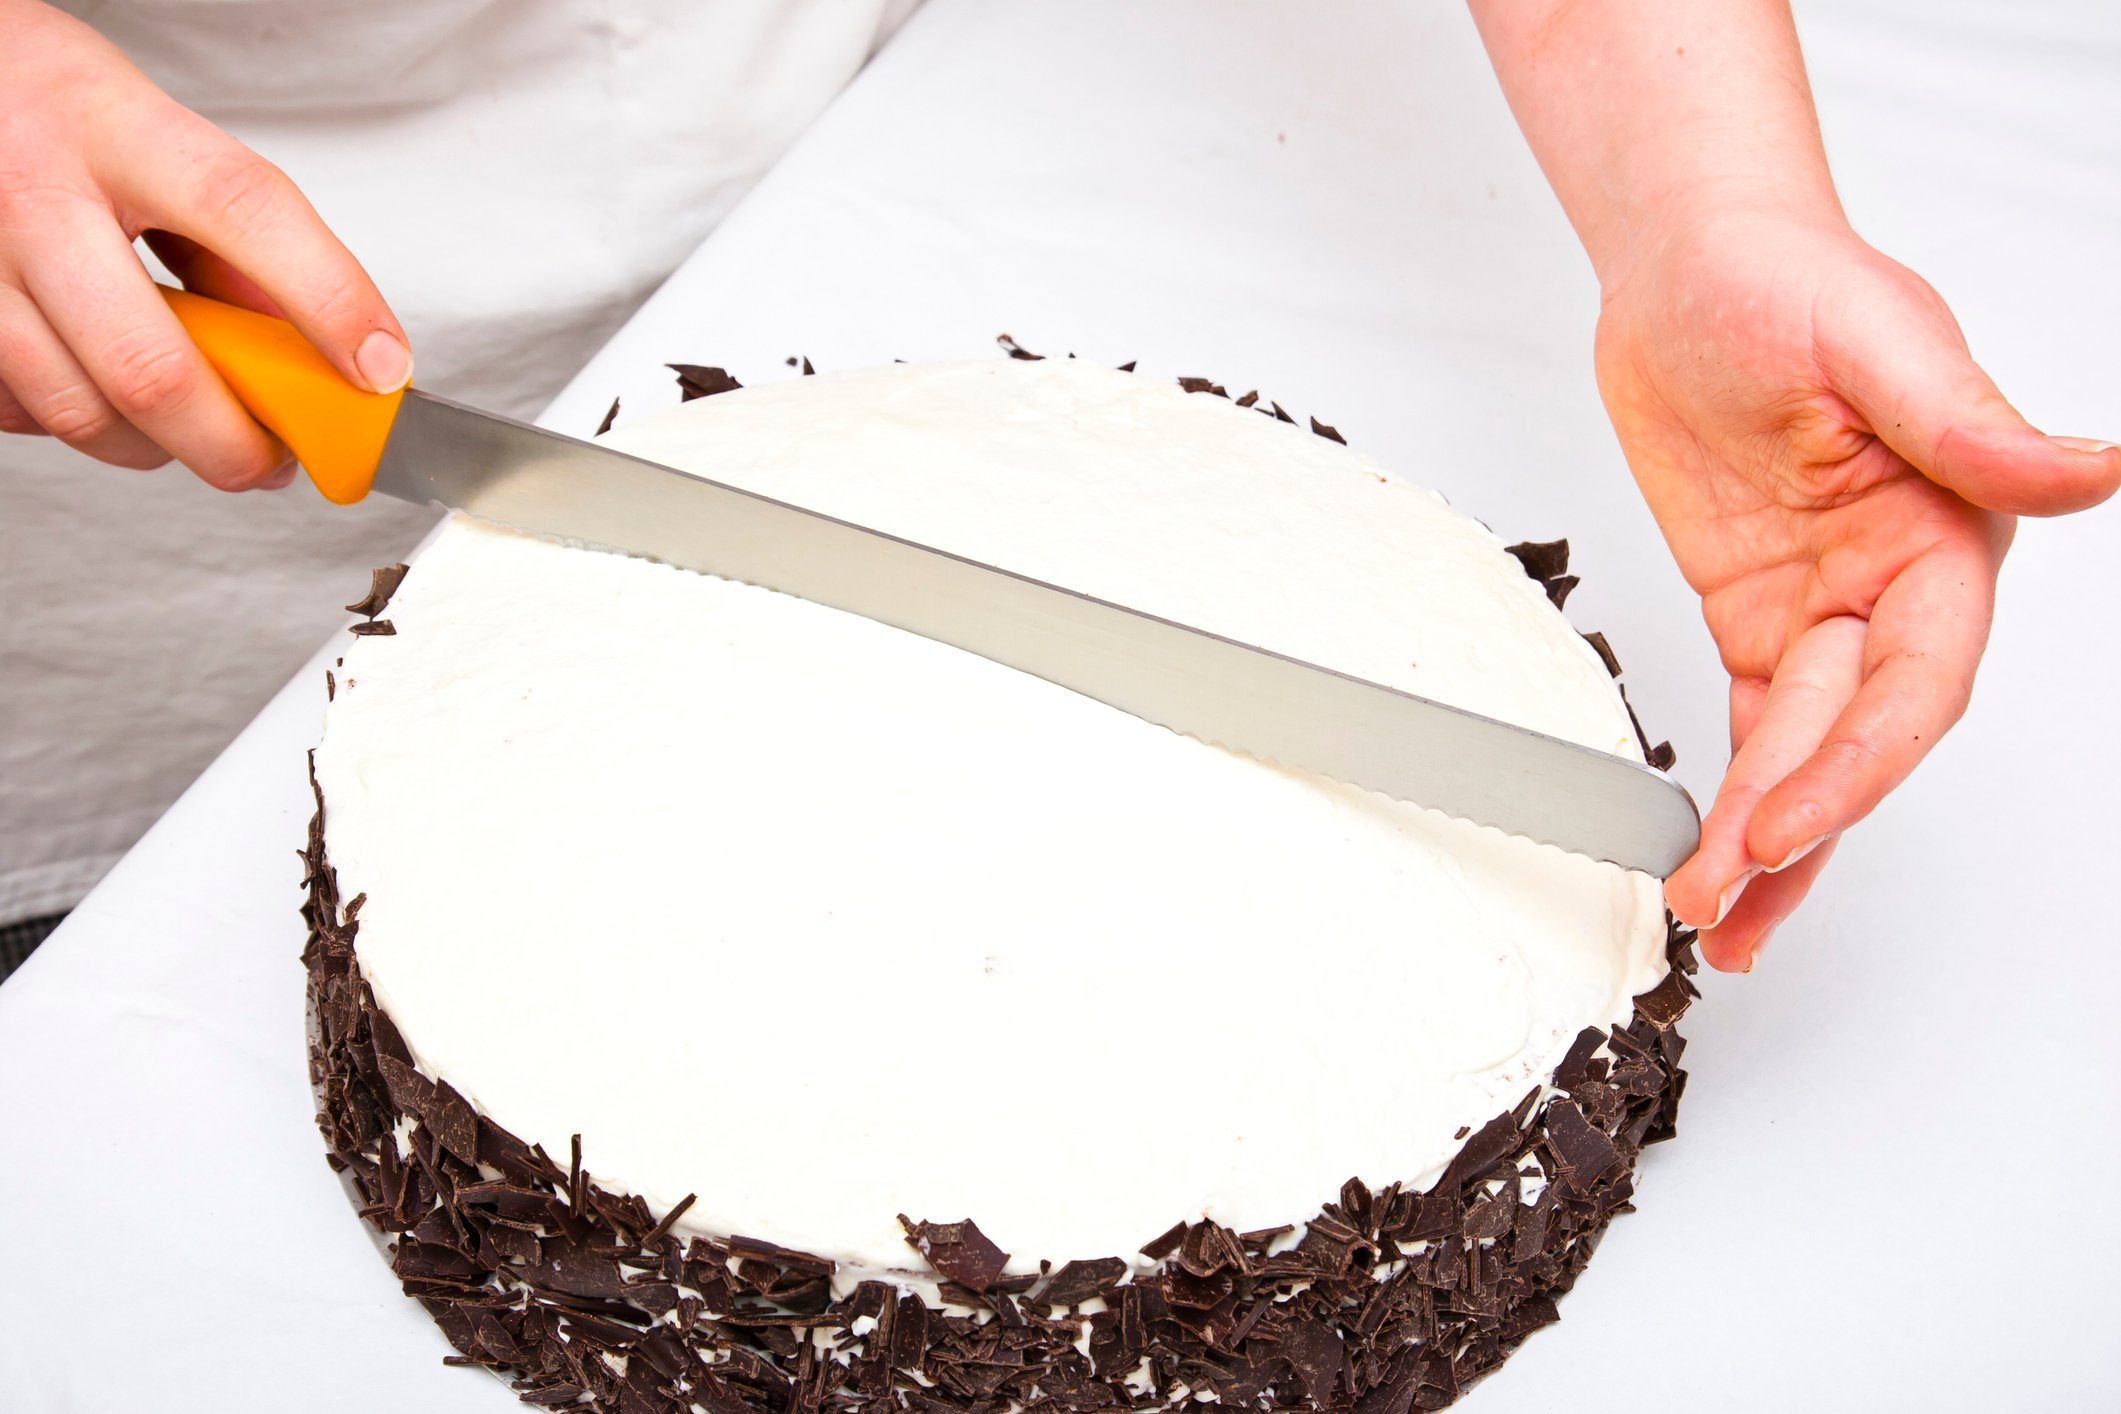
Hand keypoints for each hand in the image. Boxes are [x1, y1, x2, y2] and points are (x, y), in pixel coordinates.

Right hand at [0, 0, 406, 489]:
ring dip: (162, 448)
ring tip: (201, 431)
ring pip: (83, 410)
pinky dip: (85, 423)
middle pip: (151, 365)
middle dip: (234, 442)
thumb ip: (239, 235)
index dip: (327, 298)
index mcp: (115, 130)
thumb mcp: (160, 138)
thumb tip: (328, 340)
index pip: (244, 212)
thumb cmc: (57, 107)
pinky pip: (25, 412)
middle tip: (276, 458)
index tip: (380, 366)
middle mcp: (33, 193)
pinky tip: (108, 392)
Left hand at [1596, 199, 2118, 970]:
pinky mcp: (1757, 615)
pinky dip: (1739, 788)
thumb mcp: (1876, 338)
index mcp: (1947, 535)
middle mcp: (1896, 588)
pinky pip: (1754, 723)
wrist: (1694, 266)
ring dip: (1766, 836)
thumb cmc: (1790, 280)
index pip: (1921, 679)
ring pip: (1805, 750)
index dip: (1861, 761)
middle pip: (1859, 736)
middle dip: (1800, 824)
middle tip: (1729, 898)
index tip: (1792, 822)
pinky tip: (1718, 856)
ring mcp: (1823, 610)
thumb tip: (2085, 474)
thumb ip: (1965, 423)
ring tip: (1714, 917)